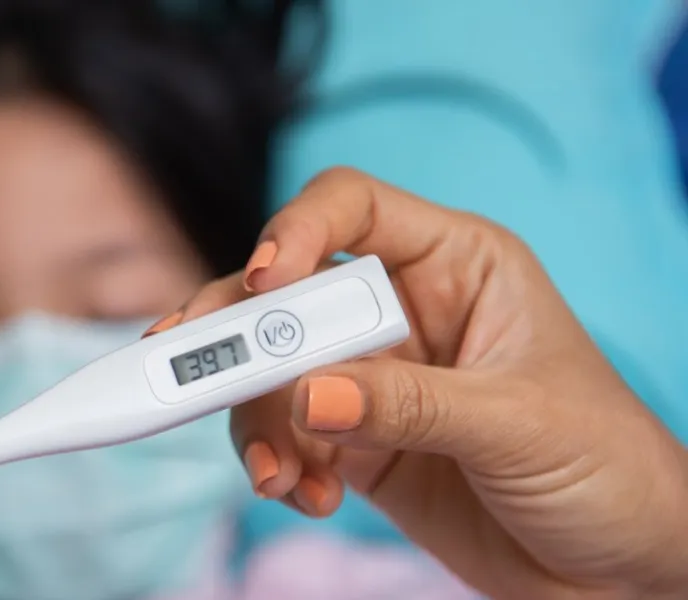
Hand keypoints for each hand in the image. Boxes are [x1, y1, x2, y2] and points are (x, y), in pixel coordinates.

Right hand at [146, 168, 687, 597]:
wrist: (620, 568)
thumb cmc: (607, 466)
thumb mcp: (516, 423)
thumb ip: (409, 406)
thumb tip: (307, 395)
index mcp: (455, 266)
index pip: (352, 210)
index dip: (295, 231)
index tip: (262, 284)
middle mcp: (402, 311)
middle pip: (287, 295)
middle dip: (236, 336)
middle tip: (189, 371)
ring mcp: (372, 379)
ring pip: (270, 373)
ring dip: (255, 421)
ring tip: (279, 476)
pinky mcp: (354, 443)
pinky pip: (285, 437)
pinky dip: (278, 465)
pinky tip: (308, 497)